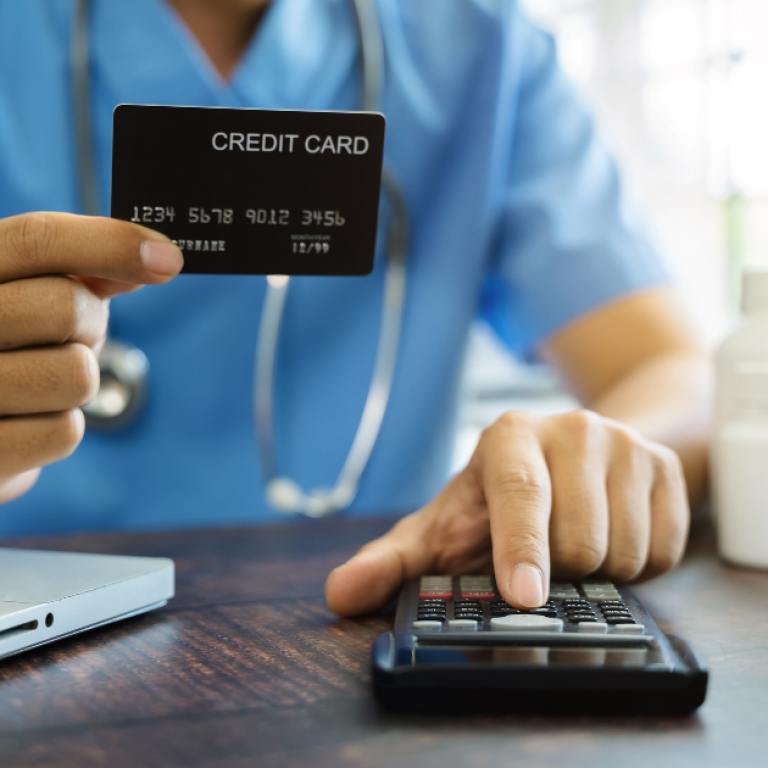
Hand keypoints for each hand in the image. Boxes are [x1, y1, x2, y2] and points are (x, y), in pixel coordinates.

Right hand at [0, 213, 182, 503]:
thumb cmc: (4, 344)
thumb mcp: (28, 292)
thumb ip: (82, 268)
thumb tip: (156, 259)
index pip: (38, 240)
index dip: (110, 244)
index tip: (169, 261)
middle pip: (63, 307)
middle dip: (88, 325)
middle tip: (67, 337)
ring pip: (76, 374)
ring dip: (76, 381)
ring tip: (38, 381)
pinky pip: (65, 432)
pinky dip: (57, 426)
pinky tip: (24, 421)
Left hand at [325, 410, 688, 614]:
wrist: (582, 454)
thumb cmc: (502, 498)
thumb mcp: (447, 524)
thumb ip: (393, 562)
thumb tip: (339, 595)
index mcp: (510, 436)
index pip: (518, 492)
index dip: (521, 547)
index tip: (523, 596)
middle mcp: (572, 428)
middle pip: (577, 537)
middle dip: (556, 570)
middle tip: (542, 558)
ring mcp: (627, 444)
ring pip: (625, 550)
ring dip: (597, 572)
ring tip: (574, 546)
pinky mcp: (667, 468)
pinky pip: (664, 551)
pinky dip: (638, 566)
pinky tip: (611, 538)